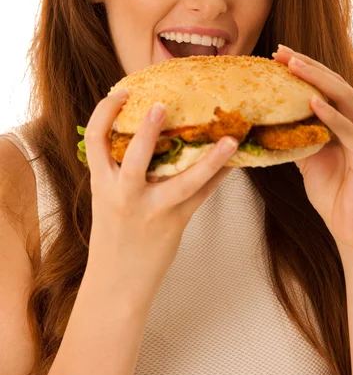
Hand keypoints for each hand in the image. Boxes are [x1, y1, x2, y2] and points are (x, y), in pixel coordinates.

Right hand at [84, 91, 237, 302]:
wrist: (117, 281)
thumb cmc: (113, 234)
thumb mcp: (106, 198)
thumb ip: (119, 169)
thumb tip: (143, 131)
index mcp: (102, 183)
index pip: (95, 140)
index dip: (105, 112)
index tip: (121, 93)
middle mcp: (125, 194)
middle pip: (134, 156)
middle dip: (147, 129)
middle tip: (163, 104)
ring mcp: (152, 209)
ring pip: (183, 181)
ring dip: (209, 159)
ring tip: (229, 139)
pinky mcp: (175, 222)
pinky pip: (202, 195)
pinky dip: (219, 175)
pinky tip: (235, 160)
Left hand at [272, 45, 352, 251]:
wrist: (351, 230)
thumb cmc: (332, 192)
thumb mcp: (309, 157)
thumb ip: (300, 135)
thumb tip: (272, 118)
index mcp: (350, 119)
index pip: (326, 85)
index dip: (304, 68)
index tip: (277, 55)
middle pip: (335, 84)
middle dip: (307, 66)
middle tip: (281, 52)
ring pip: (344, 98)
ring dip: (317, 80)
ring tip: (293, 65)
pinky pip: (349, 130)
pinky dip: (330, 114)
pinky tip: (312, 101)